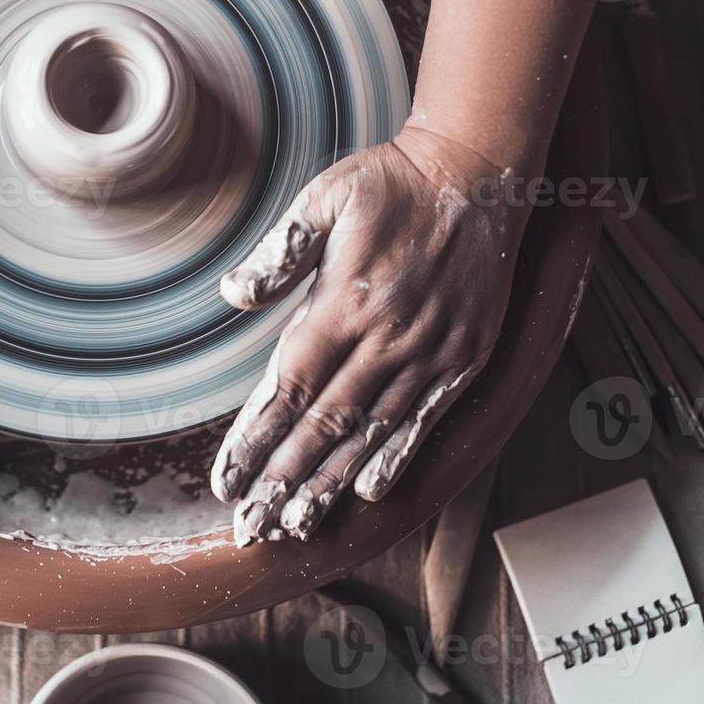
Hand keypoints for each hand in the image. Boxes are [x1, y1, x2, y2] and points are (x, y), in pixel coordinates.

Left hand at [211, 126, 528, 543]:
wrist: (478, 175)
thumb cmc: (391, 185)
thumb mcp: (324, 199)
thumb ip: (280, 251)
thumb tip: (232, 295)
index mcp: (343, 303)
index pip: (289, 390)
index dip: (254, 441)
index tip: (226, 480)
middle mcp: (385, 340)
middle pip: (323, 427)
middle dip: (282, 482)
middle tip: (251, 529)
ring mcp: (428, 354)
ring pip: (369, 435)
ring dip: (329, 485)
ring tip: (296, 526)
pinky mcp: (462, 360)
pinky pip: (423, 422)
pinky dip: (395, 460)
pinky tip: (368, 493)